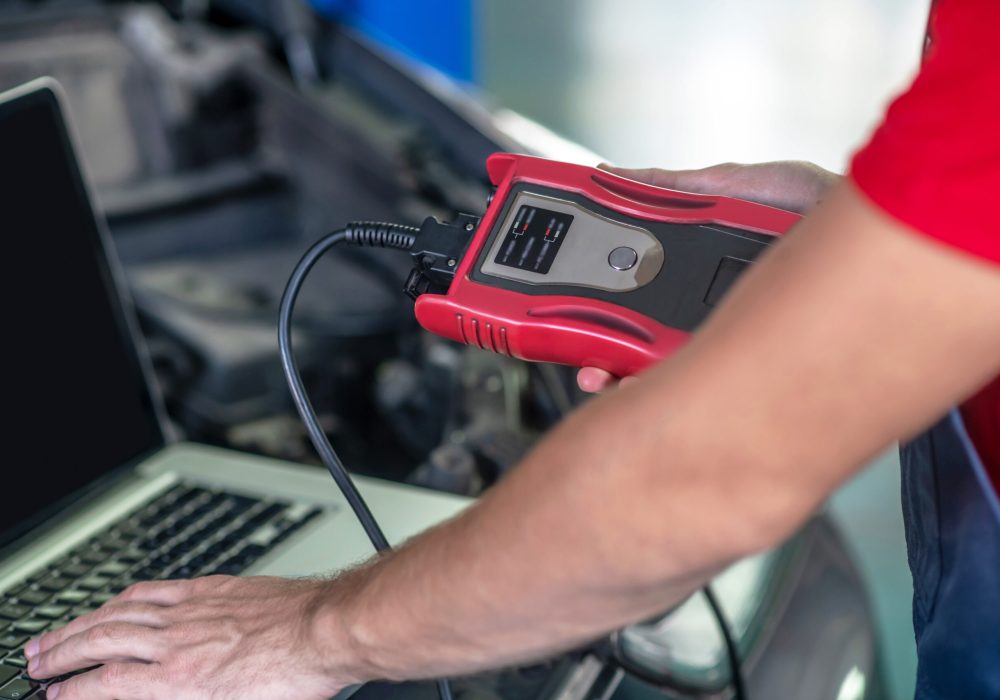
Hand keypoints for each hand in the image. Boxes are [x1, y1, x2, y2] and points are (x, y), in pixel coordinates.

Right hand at [24, 576, 346, 699]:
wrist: (325, 632)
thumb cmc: (293, 680)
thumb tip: (154, 694)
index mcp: (179, 683)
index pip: (105, 688)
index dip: (72, 693)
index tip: (53, 697)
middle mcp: (177, 644)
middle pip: (101, 644)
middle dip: (61, 656)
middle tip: (35, 663)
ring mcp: (192, 612)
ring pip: (121, 614)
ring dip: (81, 625)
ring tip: (56, 635)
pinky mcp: (211, 589)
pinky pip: (156, 590)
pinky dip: (126, 597)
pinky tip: (114, 601)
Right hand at [577, 160, 841, 392]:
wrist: (882, 232)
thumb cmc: (812, 209)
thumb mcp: (737, 186)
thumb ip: (677, 188)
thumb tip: (615, 175)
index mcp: (687, 274)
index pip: (624, 294)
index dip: (588, 306)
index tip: (557, 307)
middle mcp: (699, 313)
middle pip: (634, 342)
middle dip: (597, 358)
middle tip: (581, 362)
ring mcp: (724, 342)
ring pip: (660, 374)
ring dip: (623, 382)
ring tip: (605, 381)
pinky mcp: (752, 366)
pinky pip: (705, 388)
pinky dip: (669, 394)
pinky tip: (651, 393)